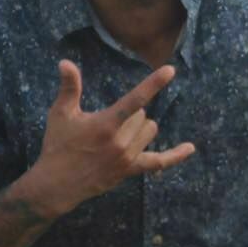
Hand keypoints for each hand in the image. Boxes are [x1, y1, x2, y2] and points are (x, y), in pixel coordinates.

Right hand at [29, 61, 191, 210]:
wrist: (57, 183)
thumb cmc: (58, 145)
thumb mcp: (60, 114)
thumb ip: (69, 87)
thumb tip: (65, 62)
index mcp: (105, 124)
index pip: (135, 99)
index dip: (154, 83)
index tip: (170, 70)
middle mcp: (121, 141)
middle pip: (142, 116)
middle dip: (129, 114)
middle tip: (106, 123)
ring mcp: (128, 157)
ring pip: (150, 131)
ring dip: (140, 128)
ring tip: (118, 133)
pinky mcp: (131, 170)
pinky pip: (160, 161)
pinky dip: (176, 155)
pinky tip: (190, 147)